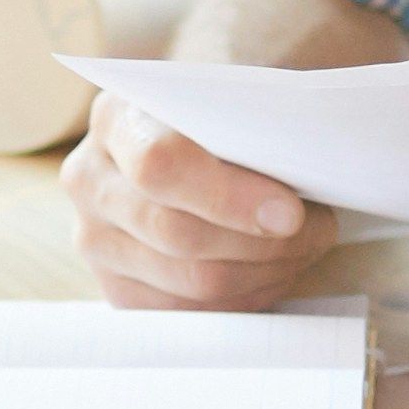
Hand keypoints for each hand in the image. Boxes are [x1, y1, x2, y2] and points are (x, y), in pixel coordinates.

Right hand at [68, 85, 335, 309]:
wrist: (199, 137)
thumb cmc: (228, 113)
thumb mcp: (240, 95)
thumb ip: (263, 116)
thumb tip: (308, 150)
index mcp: (117, 116)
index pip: (160, 166)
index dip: (228, 197)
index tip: (291, 213)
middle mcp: (89, 178)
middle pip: (176, 234)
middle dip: (262, 242)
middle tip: (318, 230)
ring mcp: (95, 239)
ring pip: (190, 281)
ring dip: (264, 271)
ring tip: (306, 246)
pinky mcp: (117, 287)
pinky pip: (189, 313)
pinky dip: (246, 296)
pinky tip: (275, 269)